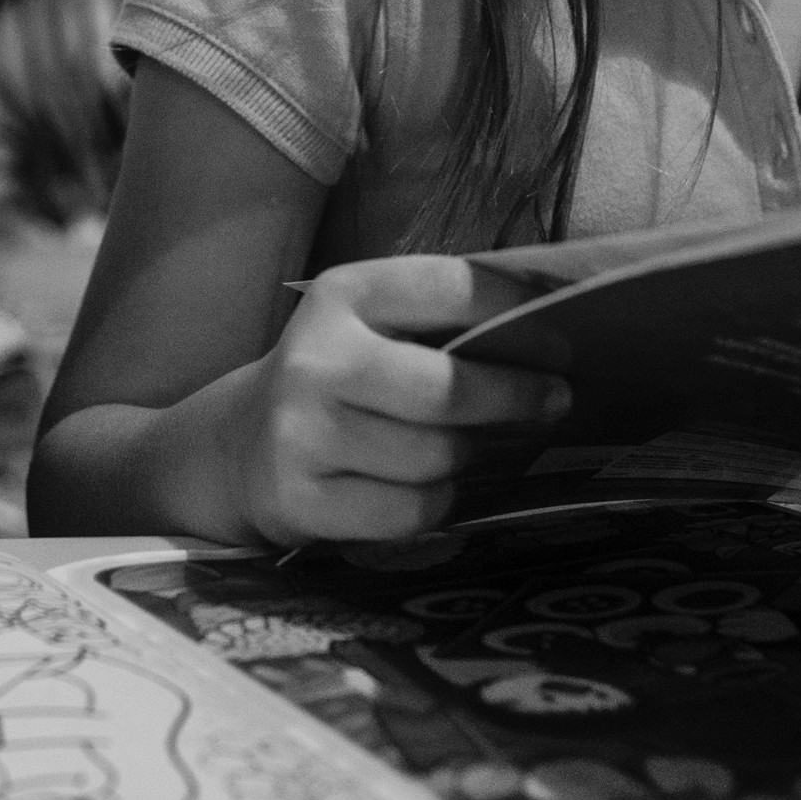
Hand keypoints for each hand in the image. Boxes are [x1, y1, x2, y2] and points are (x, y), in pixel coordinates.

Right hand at [215, 256, 566, 545]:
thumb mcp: (374, 324)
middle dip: (515, 398)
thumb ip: (447, 318)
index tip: (563, 342)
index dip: (518, 312)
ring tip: (472, 445)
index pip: (450, 287)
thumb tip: (558, 320)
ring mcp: (301, 434)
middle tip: (554, 401)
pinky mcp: (302, 500)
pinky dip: (437, 504)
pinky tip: (428, 486)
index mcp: (342, 294)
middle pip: (447, 390)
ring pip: (435, 458)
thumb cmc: (337, 377)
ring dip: (470, 456)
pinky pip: (411, 512)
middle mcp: (315, 360)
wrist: (238, 447)